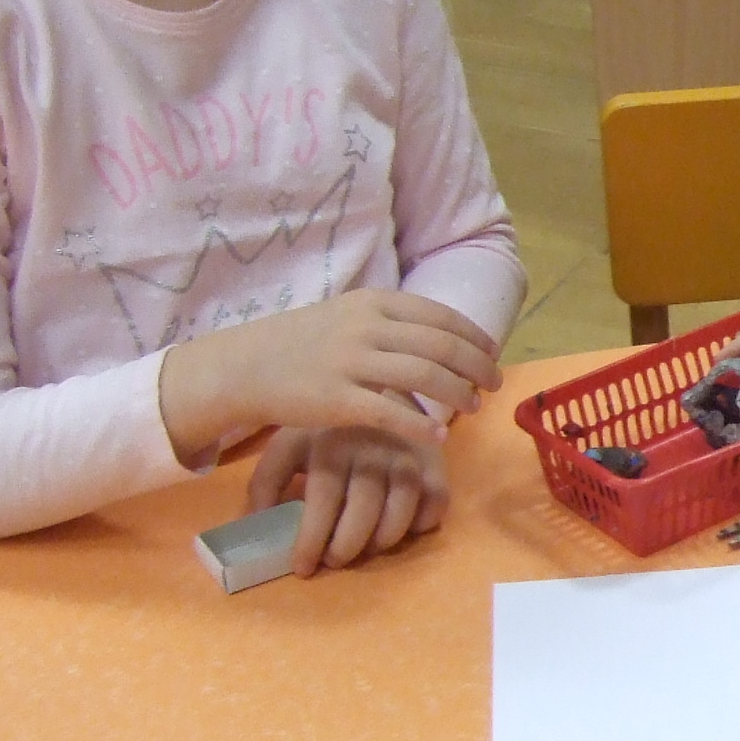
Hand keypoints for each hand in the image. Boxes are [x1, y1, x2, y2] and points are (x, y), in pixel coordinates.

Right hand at [161, 291, 502, 464]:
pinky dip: (421, 426)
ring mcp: (351, 362)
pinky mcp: (337, 400)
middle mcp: (366, 327)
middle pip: (442, 346)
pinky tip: (439, 437)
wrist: (244, 366)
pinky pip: (391, 414)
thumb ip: (390, 325)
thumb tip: (441, 343)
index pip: (440, 316)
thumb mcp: (346, 316)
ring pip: (425, 377)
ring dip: (459, 393)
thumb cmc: (300, 344)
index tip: (493, 353)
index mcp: (373, 303)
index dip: (473, 336)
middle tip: (495, 384)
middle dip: (477, 366)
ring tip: (474, 408)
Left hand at [249, 424, 450, 574]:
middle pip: (364, 508)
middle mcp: (370, 447)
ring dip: (385, 538)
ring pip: (402, 507)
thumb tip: (260, 521)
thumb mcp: (289, 443)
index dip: (312, 539)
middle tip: (336, 560)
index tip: (304, 568)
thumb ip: (268, 480)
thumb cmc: (326, 428)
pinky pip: (436, 501)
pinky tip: (404, 529)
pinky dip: (422, 523)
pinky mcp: (433, 460)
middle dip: (348, 545)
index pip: (322, 499)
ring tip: (368, 549)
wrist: (378, 387)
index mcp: (329, 443)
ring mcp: (406, 453)